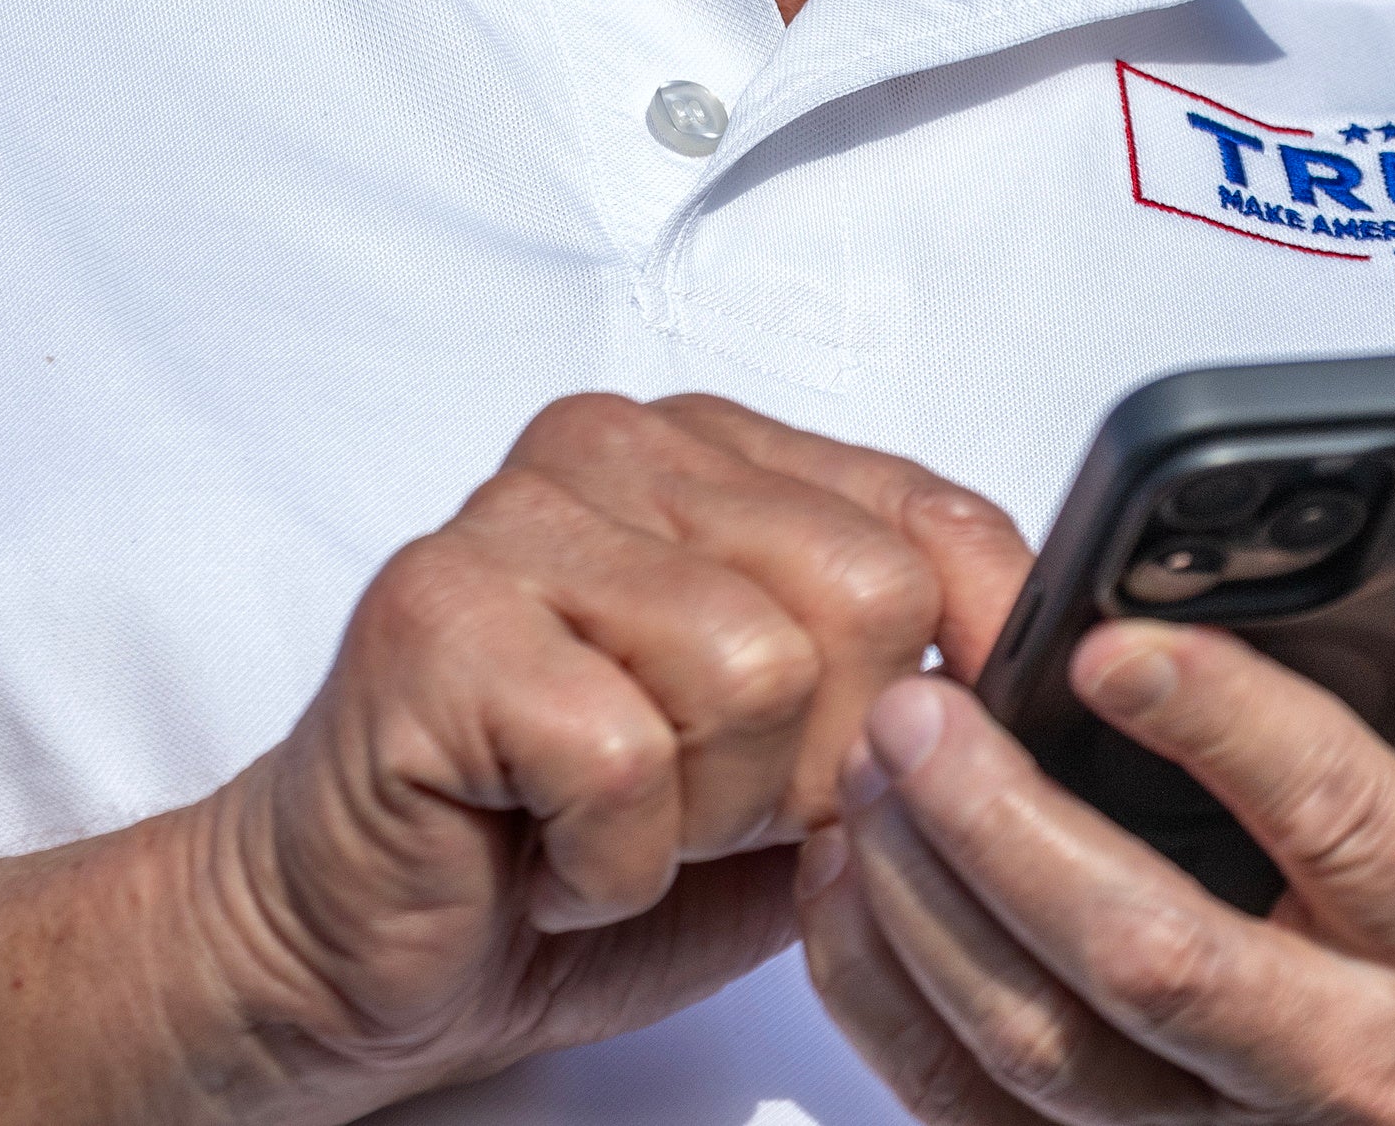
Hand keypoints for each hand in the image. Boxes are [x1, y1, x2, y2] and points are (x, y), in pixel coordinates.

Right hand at [168, 391, 1035, 1118]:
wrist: (348, 947)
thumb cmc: (565, 848)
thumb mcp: (789, 768)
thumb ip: (899, 695)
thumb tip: (1046, 681)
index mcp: (714, 456)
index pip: (934, 510)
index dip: (980, 654)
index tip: (954, 753)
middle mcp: (617, 448)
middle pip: (868, 595)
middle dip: (818, 763)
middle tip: (705, 810)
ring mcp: (516, 518)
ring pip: (758, 672)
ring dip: (704, 819)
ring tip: (617, 826)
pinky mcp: (437, 618)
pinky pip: (629, 758)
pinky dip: (609, 863)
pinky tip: (543, 852)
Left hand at [796, 580, 1394, 1125]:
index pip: (1334, 821)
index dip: (1219, 724)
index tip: (1113, 644)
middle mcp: (1351, 1074)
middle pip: (1150, 955)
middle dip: (1010, 825)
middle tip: (921, 709)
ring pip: (1039, 1049)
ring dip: (927, 906)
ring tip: (870, 772)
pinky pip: (978, 1115)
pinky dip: (893, 1005)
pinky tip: (856, 890)